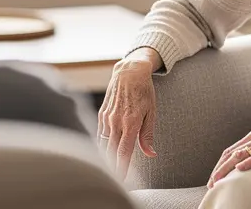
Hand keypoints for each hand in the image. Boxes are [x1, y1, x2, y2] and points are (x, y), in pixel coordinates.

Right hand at [97, 48, 160, 178]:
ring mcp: (106, 117)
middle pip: (110, 151)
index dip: (122, 168)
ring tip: (109, 167)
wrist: (129, 71)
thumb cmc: (144, 91)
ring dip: (105, 156)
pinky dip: (102, 143)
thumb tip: (151, 153)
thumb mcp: (151, 112)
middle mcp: (115, 121)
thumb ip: (147, 135)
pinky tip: (104, 150)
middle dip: (112, 167)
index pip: (123, 152)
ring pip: (102, 143)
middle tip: (116, 178)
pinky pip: (99, 133)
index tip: (122, 180)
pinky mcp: (101, 113)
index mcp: (130, 122)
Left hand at [206, 129, 250, 187]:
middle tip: (211, 183)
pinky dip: (249, 162)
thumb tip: (240, 172)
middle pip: (233, 152)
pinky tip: (240, 170)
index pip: (231, 151)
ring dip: (228, 168)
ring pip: (243, 154)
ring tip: (219, 179)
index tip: (212, 180)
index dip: (219, 165)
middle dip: (220, 168)